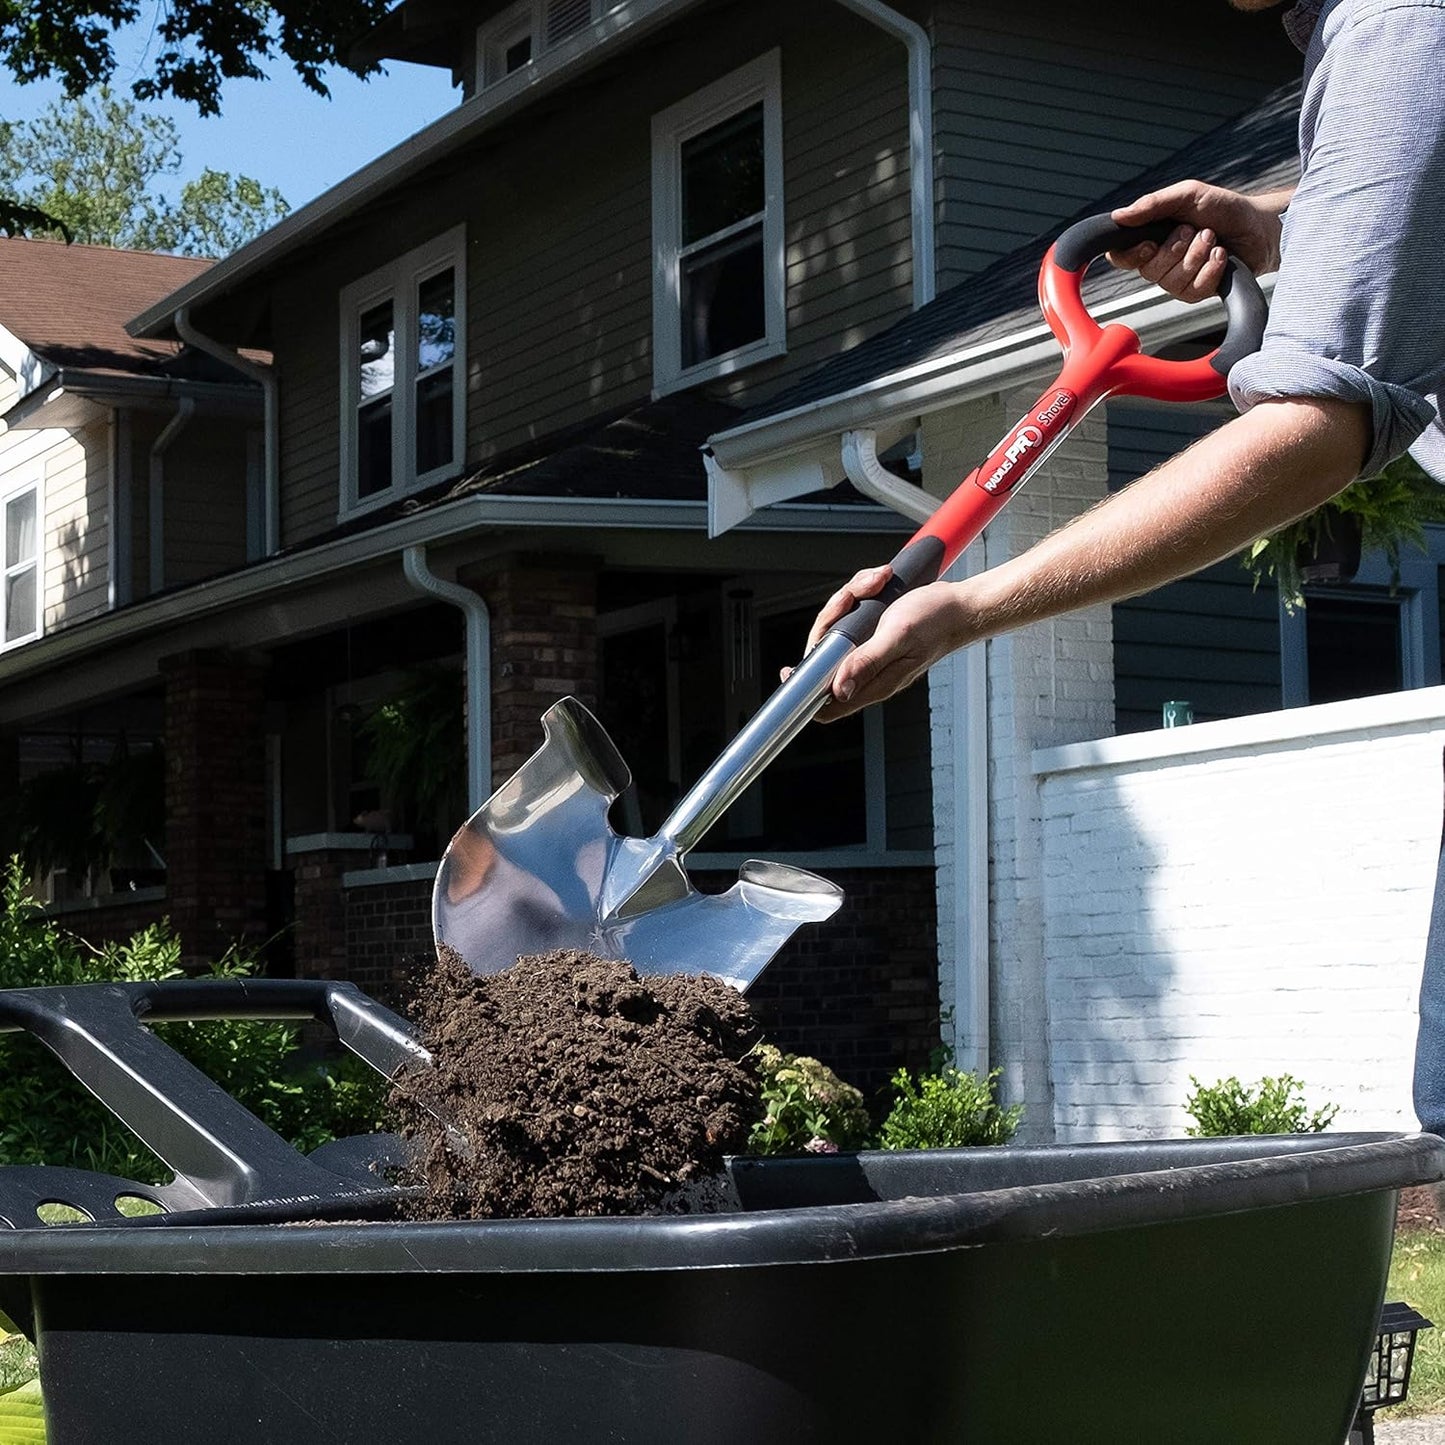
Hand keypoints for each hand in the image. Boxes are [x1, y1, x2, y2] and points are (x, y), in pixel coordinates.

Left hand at [791, 566, 967, 720]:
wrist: (962, 605)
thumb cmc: (937, 621)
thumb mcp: (898, 637)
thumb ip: (867, 663)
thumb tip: (838, 689)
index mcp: (874, 682)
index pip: (828, 704)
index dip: (804, 691)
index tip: (788, 671)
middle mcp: (868, 671)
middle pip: (824, 654)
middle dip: (832, 619)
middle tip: (854, 597)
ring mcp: (869, 652)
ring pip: (836, 629)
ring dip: (850, 599)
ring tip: (876, 583)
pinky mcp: (872, 634)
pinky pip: (850, 615)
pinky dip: (859, 594)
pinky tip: (878, 584)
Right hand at [1107, 180, 1287, 300]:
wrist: (1258, 226)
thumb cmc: (1223, 208)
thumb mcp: (1188, 195)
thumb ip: (1152, 204)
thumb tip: (1119, 215)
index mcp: (1151, 238)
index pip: (1121, 257)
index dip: (1130, 255)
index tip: (1149, 244)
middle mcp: (1160, 262)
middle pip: (1148, 271)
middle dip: (1176, 248)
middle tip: (1194, 230)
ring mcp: (1178, 280)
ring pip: (1171, 282)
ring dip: (1197, 256)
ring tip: (1213, 239)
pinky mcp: (1197, 292)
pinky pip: (1192, 290)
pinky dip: (1210, 269)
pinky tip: (1221, 256)